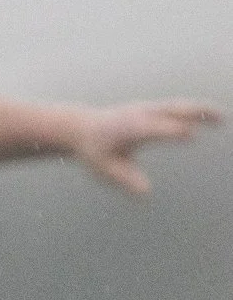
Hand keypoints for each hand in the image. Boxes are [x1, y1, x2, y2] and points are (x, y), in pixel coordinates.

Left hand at [69, 99, 218, 195]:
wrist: (80, 128)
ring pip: (177, 106)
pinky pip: (176, 107)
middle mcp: (139, 114)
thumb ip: (125, 179)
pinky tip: (211, 116)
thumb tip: (146, 193)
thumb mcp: (104, 169)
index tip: (191, 136)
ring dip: (200, 110)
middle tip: (219, 120)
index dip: (170, 131)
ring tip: (222, 118)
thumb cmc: (94, 151)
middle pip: (170, 110)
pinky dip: (194, 110)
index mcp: (127, 128)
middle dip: (194, 113)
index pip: (152, 128)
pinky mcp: (152, 109)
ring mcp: (146, 109)